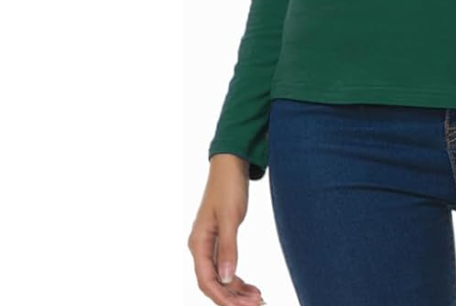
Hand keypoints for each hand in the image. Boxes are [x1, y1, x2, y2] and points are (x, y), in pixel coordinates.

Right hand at [187, 155, 266, 304]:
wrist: (230, 164)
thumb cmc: (229, 186)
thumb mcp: (231, 217)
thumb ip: (228, 249)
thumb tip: (225, 279)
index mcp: (198, 242)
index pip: (206, 281)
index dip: (223, 298)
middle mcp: (200, 246)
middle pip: (212, 284)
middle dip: (232, 298)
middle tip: (257, 304)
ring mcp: (209, 244)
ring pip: (219, 278)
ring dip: (236, 291)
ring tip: (258, 299)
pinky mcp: (219, 239)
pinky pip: (224, 266)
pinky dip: (236, 279)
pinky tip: (251, 287)